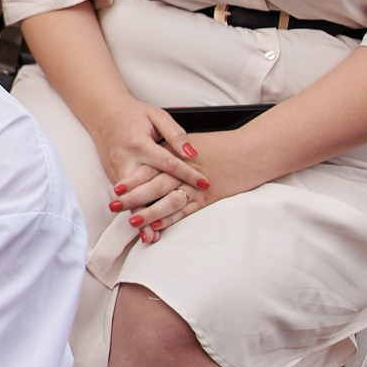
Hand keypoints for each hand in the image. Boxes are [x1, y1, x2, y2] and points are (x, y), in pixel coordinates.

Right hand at [84, 99, 208, 242]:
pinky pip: (124, 197)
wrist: (103, 112)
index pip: (168, 163)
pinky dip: (132, 212)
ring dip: (140, 217)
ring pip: (130, 198)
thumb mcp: (157, 116)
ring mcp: (116, 168)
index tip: (206, 184)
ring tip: (149, 237)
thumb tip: (192, 152)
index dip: (188, 174)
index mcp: (139, 143)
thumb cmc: (134, 114)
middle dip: (154, 209)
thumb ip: (175, 133)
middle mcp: (126, 159)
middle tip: (168, 228)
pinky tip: (139, 226)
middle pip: (142, 189)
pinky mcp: (112, 174)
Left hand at [110, 127, 269, 239]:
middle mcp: (186, 170)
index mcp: (179, 154)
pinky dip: (172, 219)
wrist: (254, 149)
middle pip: (155, 186)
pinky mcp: (210, 198)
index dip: (133, 179)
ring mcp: (199, 186)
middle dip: (133, 198)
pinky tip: (158, 227)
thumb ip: (171, 149)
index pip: (151, 168)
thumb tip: (152, 157)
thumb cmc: (222, 144)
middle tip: (113, 206)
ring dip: (150, 213)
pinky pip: (188, 211)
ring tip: (132, 220)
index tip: (116, 188)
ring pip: (169, 201)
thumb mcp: (192, 140)